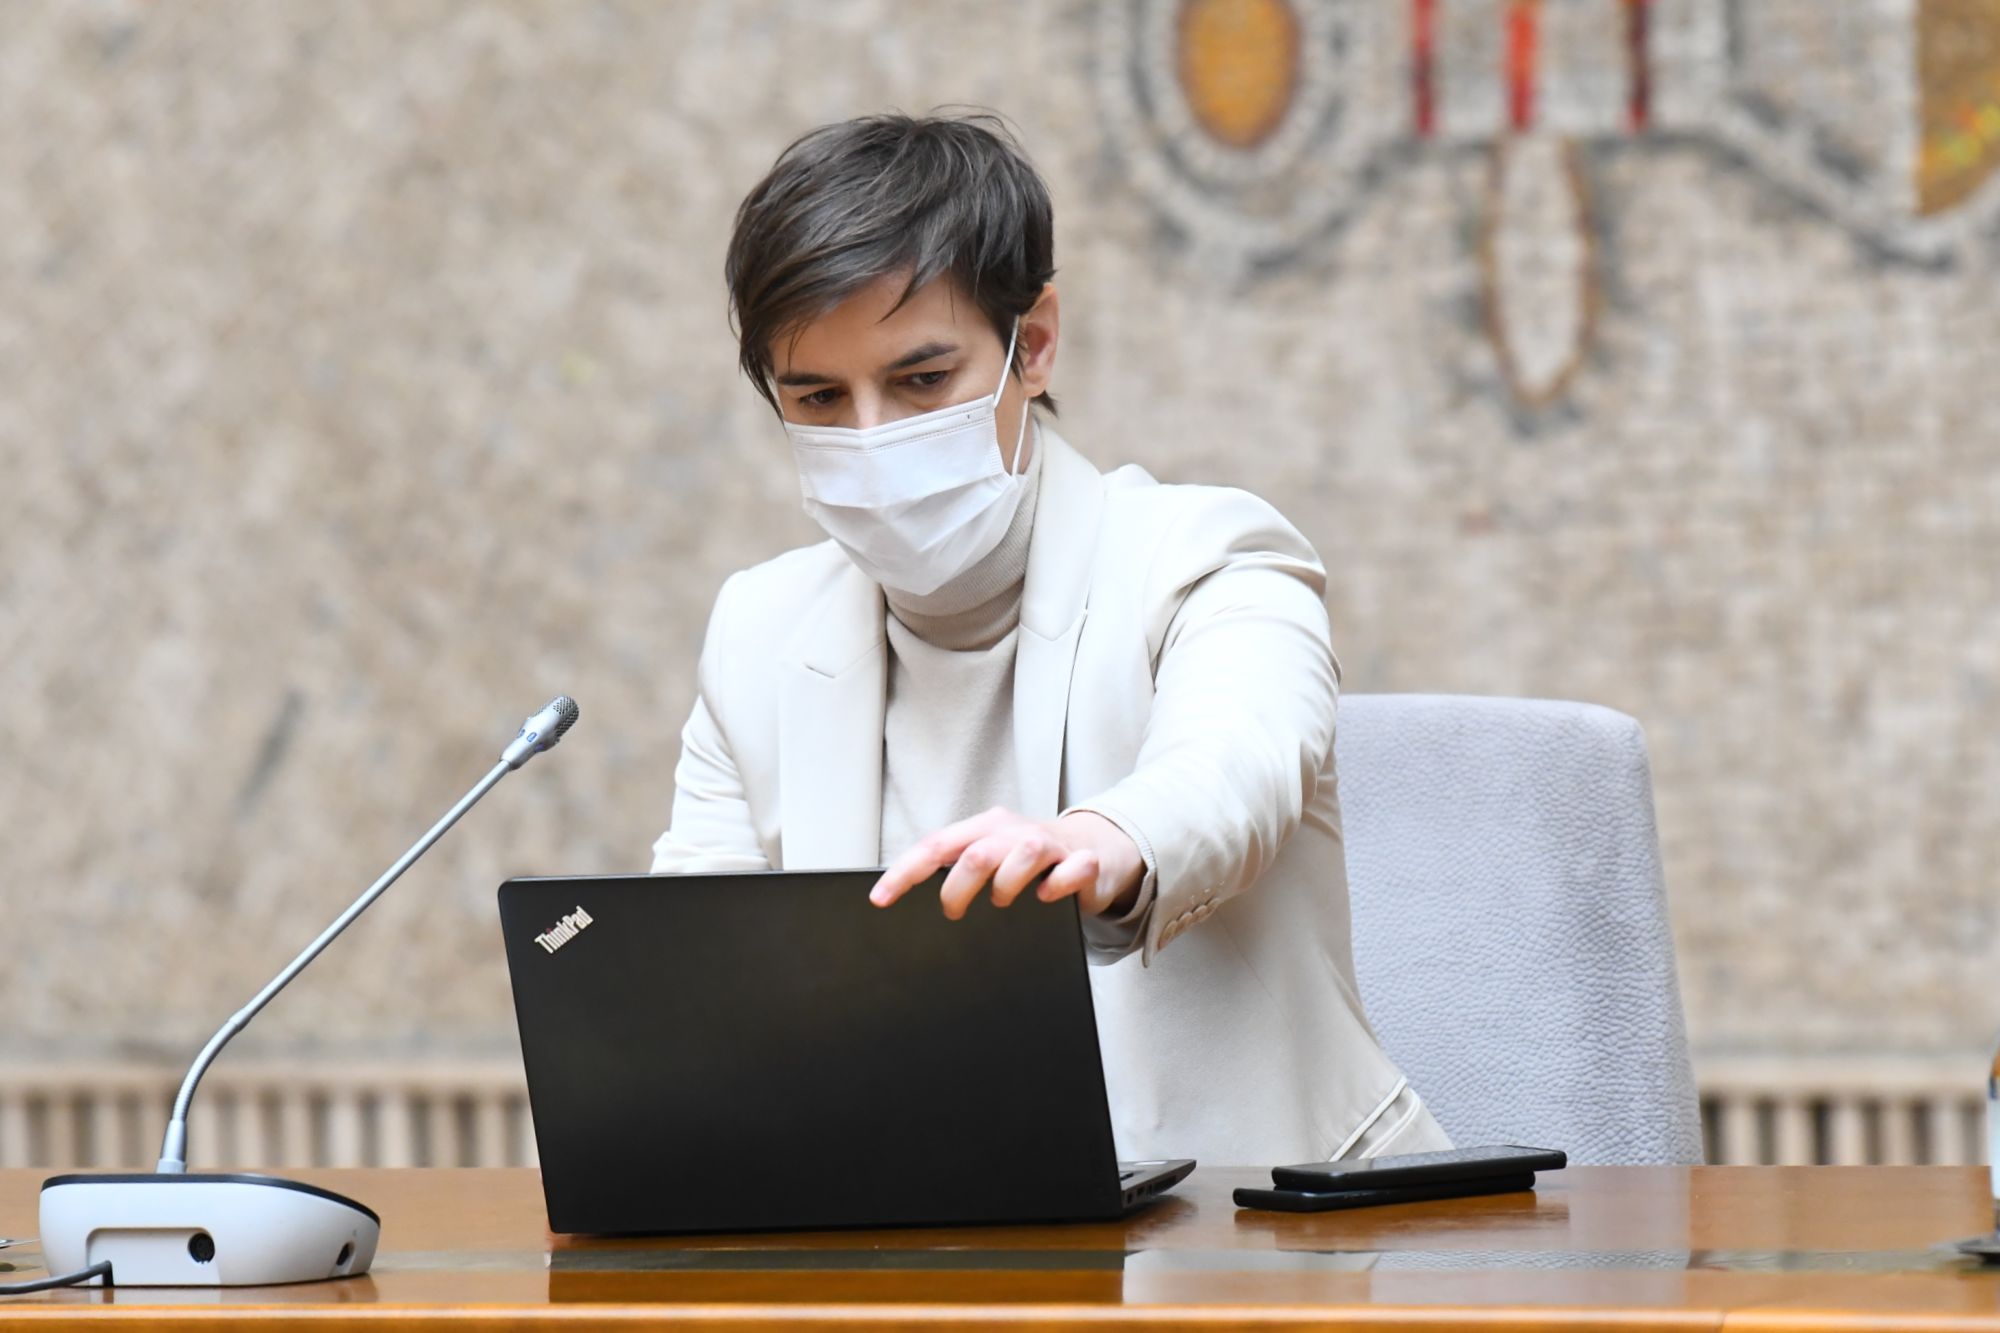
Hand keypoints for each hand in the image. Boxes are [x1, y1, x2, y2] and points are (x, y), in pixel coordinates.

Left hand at [868, 806, 1144, 919]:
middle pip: (976, 854)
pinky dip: (1060, 883)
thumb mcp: (991, 860)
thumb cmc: (1032, 862)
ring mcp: (1052, 844)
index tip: (880, 898)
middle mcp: (1014, 832)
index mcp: (984, 829)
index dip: (905, 872)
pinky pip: (1074, 868)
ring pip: (1024, 853)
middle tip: (953, 913)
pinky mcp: (1084, 861)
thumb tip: (910, 906)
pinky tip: (1049, 895)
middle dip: (957, 890)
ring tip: (1003, 902)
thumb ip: (957, 874)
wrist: (1098, 850)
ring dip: (1007, 885)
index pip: (936, 846)